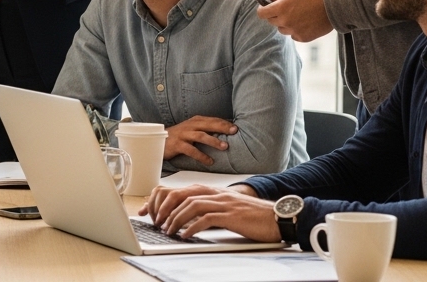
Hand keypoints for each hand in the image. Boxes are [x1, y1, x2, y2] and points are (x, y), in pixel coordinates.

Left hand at [140, 183, 256, 224]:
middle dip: (164, 208)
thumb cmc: (252, 215)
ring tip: (167, 231)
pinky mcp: (230, 214)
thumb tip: (187, 219)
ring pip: (190, 205)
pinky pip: (205, 218)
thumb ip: (208, 208)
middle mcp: (215, 193)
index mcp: (212, 190)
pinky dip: (192, 227)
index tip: (149, 212)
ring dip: (175, 219)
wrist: (277, 216)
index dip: (161, 199)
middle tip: (156, 222)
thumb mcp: (226, 208)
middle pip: (181, 194)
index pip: (180, 190)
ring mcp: (222, 202)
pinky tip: (185, 235)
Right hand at [164, 115, 237, 166]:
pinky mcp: (177, 145)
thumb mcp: (192, 129)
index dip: (224, 123)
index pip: (212, 120)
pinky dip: (201, 156)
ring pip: (201, 136)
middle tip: (234, 131)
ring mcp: (183, 135)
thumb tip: (223, 133)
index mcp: (195, 121)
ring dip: (214, 141)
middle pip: (208, 125)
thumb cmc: (179, 136)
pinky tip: (210, 161)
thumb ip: (205, 129)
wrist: (158, 140)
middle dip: (222, 127)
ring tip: (225, 147)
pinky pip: (191, 150)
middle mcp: (190, 126)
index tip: (235, 128)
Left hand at [257, 0, 334, 41]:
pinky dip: (295, 30)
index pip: (262, 13)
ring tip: (298, 15)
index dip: (262, 9)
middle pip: (271, 21)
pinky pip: (293, 35)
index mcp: (281, 8)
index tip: (265, 7)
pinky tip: (304, 22)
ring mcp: (293, 31)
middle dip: (275, 15)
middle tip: (286, 8)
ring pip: (282, 29)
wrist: (333, 7)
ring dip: (285, 23)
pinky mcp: (302, 38)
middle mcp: (285, 21)